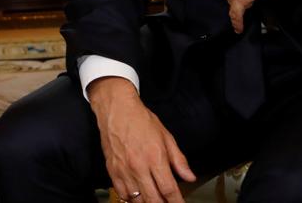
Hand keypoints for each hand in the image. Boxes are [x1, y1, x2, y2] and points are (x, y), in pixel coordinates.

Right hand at [88, 77, 194, 202]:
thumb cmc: (140, 119)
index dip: (176, 202)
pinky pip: (121, 193)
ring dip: (147, 202)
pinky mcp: (112, 170)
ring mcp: (124, 170)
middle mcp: (139, 166)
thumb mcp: (166, 136)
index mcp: (155, 157)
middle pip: (153, 199)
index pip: (169, 189)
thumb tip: (189, 176)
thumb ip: (179, 159)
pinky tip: (137, 196)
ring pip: (137, 200)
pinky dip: (130, 199)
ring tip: (154, 199)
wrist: (116, 109)